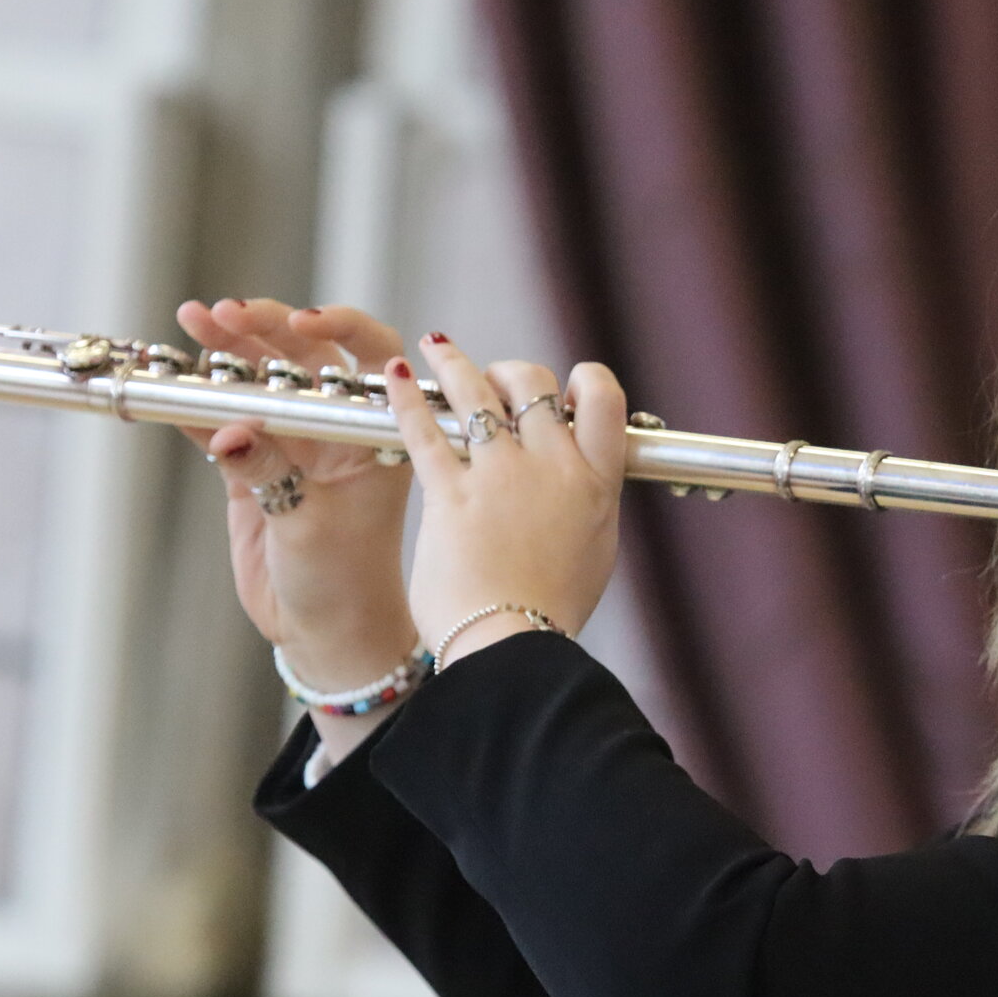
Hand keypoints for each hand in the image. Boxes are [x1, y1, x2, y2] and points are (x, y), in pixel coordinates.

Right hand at [173, 299, 418, 689]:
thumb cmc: (344, 579)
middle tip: (225, 313)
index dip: (342, 327)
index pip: (371, 356)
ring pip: (261, 378)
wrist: (325, 630)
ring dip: (229, 349)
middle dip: (267, 327)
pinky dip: (196, 399)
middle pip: (305, 354)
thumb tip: (229, 431)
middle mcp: (337, 426)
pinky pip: (222, 418)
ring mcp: (293, 441)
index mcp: (375, 431)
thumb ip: (270, 472)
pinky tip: (170, 376)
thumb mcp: (309, 524)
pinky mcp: (254, 464)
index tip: (304, 321)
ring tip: (194, 319)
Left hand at [384, 332, 627, 666]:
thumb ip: (586, 506)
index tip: (561, 387)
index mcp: (596, 484)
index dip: (581, 380)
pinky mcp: (450, 494)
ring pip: (475, 392)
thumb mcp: (593, 553)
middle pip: (533, 384)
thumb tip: (580, 482)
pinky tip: (395, 378)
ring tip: (436, 348)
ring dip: (453, 364)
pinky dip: (406, 398)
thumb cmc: (550, 612)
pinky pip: (425, 429)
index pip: (602, 399)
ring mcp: (500, 477)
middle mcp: (552, 468)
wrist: (512, 648)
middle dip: (509, 372)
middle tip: (491, 381)